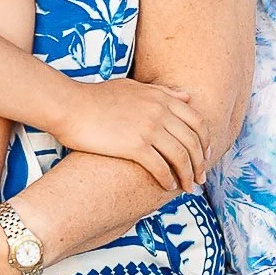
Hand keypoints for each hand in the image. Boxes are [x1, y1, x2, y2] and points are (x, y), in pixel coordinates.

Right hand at [52, 77, 206, 190]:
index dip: (205, 141)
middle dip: (200, 163)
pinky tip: (168, 186)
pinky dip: (168, 179)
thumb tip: (188, 95)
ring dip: (188, 175)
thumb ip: (163, 92)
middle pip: (193, 142)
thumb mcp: (134, 87)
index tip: (205, 155)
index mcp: (162, 98)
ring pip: (181, 157)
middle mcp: (160, 112)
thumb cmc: (97, 97)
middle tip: (200, 178)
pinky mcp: (135, 146)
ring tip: (187, 188)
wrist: (70, 106)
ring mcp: (149, 129)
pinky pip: (161, 167)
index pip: (197, 122)